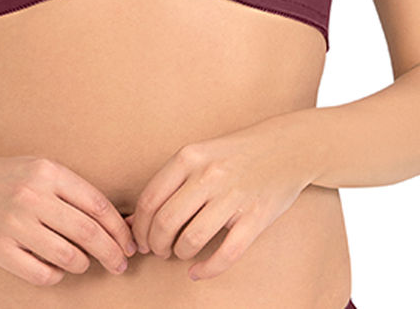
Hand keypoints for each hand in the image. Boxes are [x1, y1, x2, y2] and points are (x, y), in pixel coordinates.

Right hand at [0, 151, 137, 286]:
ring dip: (84, 264)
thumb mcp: (43, 170)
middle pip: (87, 232)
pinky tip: (56, 267)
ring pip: (67, 256)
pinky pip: (41, 273)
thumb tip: (117, 222)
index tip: (130, 244)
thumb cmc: (11, 178)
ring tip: (84, 263)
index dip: (119, 229)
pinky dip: (56, 275)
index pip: (97, 205)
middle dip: (112, 253)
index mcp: (48, 172)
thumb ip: (74, 191)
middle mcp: (32, 196)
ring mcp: (13, 223)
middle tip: (121, 265)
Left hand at [129, 116, 313, 281]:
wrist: (287, 147)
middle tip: (159, 250)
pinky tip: (198, 272)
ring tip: (180, 253)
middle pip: (165, 222)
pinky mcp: (256, 217)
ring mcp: (234, 196)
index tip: (140, 239)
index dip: (139, 227)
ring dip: (179, 254)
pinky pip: (226, 254)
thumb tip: (133, 219)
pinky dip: (207, 269)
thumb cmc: (235, 154)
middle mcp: (209, 175)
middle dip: (155, 244)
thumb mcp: (200, 154)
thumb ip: (169, 182)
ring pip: (191, 239)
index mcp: (190, 156)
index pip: (150, 199)